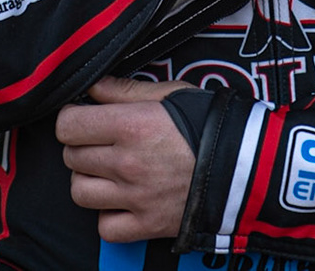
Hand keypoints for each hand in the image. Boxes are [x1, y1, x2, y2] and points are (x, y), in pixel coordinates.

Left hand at [57, 77, 195, 242]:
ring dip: (89, 180)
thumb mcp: (171, 93)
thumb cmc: (210, 125)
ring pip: (80, 192)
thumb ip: (126, 90)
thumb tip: (93, 87)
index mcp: (130, 126)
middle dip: (81, 146)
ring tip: (108, 171)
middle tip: (100, 142)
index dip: (71, 119)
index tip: (82, 118)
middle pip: (71, 157)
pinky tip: (122, 200)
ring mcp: (135, 197)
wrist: (246, 166)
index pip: (68, 125)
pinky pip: (105, 227)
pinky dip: (108, 216)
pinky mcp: (147, 224)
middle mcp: (127, 163)